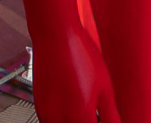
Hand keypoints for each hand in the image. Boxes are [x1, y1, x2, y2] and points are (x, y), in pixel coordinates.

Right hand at [21, 0, 119, 122]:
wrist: (55, 36)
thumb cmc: (80, 55)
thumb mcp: (105, 86)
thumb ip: (111, 114)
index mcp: (81, 117)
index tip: (102, 122)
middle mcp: (61, 119)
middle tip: (93, 115)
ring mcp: (46, 113)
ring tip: (82, 113)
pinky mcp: (39, 106)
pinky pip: (49, 122)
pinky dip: (60, 121)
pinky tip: (70, 111)